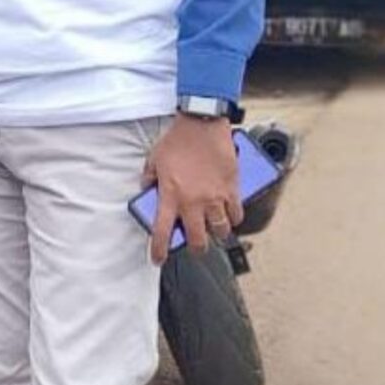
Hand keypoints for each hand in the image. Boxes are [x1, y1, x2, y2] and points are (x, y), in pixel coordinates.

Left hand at [145, 116, 240, 263]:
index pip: (162, 232)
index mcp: (170, 196)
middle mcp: (193, 202)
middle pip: (198, 240)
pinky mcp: (232, 189)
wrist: (202, 124)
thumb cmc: (177, 140)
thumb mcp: (154, 159)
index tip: (158, 259)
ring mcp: (214, 198)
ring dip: (217, 234)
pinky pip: (236, 213)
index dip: (159, 250)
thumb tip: (147, 189)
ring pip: (220, 230)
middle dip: (196, 249)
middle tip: (195, 246)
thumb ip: (149, 178)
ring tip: (215, 230)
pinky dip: (234, 218)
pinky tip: (230, 215)